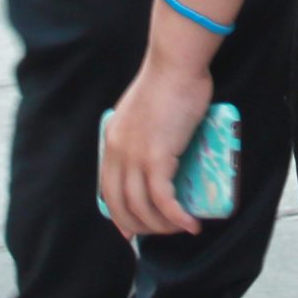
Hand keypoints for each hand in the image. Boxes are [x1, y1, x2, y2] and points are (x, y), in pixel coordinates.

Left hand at [97, 52, 213, 241]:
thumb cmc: (168, 80)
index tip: (131, 231)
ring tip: (182, 227)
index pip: (107, 189)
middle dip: (141, 227)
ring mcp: (135, 157)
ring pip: (143, 208)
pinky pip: (164, 200)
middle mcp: (117, 152)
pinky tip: (190, 224)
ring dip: (163, 226)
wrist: (175, 64)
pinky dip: (177, 217)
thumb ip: (143, 128)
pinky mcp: (157, 159)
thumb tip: (159, 144)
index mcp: (112, 140)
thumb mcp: (143, 110)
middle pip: (121, 205)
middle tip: (163, 232)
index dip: (118, 214)